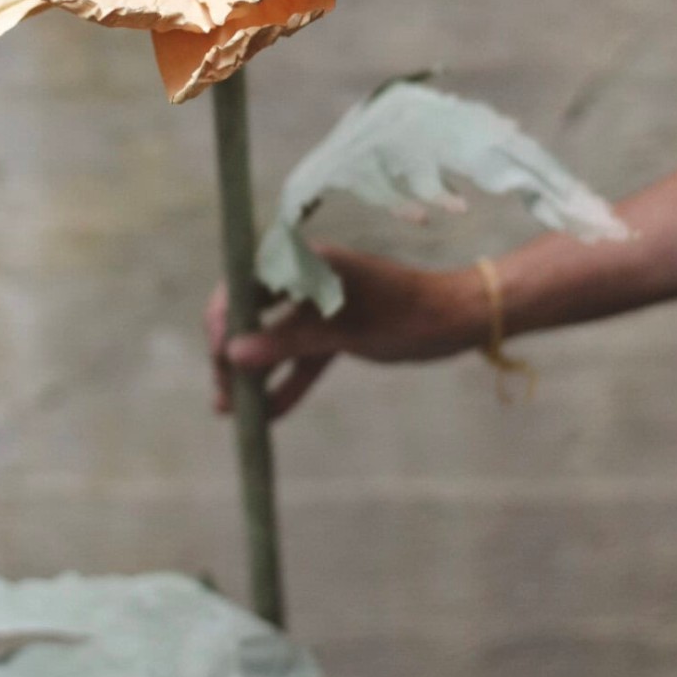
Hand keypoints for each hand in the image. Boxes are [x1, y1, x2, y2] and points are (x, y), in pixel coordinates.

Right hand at [204, 246, 484, 418]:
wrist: (458, 320)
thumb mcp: (343, 332)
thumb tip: (233, 354)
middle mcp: (307, 278)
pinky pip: (301, 357)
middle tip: (222, 393)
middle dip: (232, 352)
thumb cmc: (405, 313)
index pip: (245, 282)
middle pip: (251, 312)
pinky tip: (269, 414)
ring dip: (255, 372)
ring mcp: (320, 306)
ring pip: (274, 340)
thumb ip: (287, 342)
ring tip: (233, 410)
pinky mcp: (335, 331)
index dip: (223, 317)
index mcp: (307, 262)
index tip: (218, 356)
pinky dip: (287, 382)